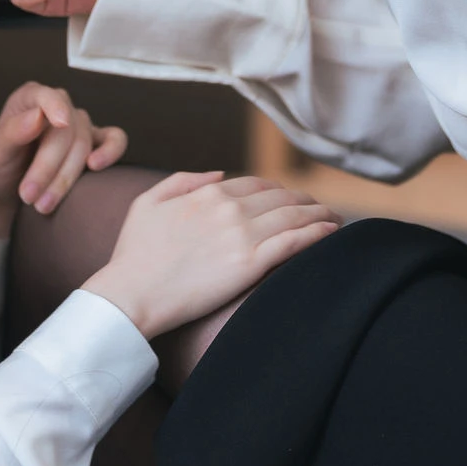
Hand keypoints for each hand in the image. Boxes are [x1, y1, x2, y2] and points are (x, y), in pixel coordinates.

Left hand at [0, 83, 126, 239]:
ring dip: (66, 176)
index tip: (60, 122)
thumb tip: (38, 115)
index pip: (46, 95)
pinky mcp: (95, 144)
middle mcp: (57, 107)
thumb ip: (13, 132)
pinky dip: (111, 151)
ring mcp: (78, 125)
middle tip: (29, 196)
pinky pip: (114, 140)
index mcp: (29, 99)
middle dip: (48, 167)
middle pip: (66, 131)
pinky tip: (96, 166)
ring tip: (44, 204)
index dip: (55, 106)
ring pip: (84, 143)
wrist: (6, 196)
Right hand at [80, 172, 338, 339]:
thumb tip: (219, 172)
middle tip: (321, 209)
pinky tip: (331, 232)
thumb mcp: (147, 202)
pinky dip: (316, 233)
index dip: (277, 191)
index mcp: (207, 194)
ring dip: (319, 214)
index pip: (255, 184)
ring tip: (335, 219)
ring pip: (293, 216)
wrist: (131, 293)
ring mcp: (242, 235)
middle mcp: (229, 208)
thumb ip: (183, 180)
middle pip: (280, 197)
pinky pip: (294, 242)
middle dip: (304, 201)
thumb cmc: (133, 254)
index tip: (290, 199)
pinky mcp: (251, 264)